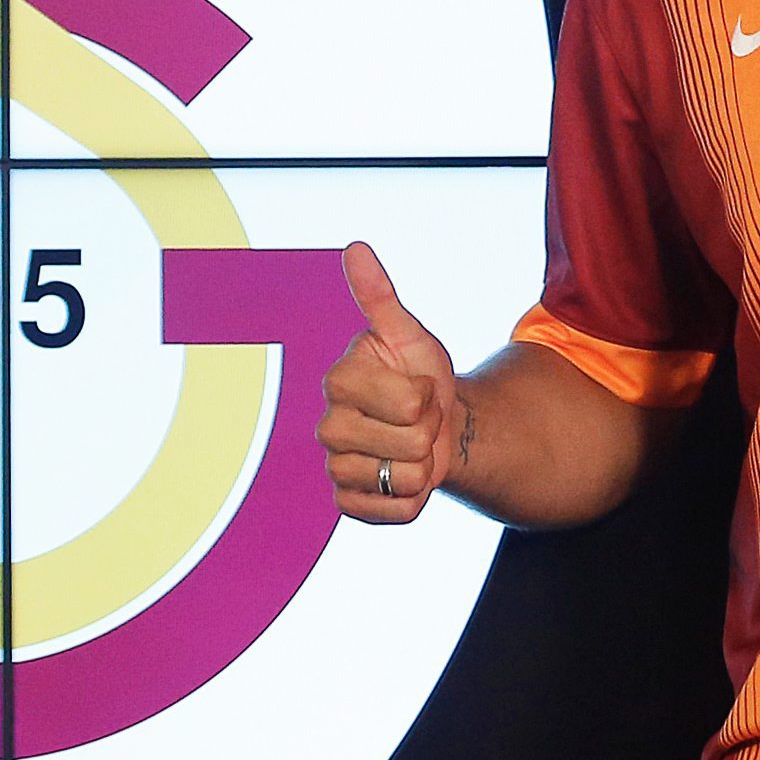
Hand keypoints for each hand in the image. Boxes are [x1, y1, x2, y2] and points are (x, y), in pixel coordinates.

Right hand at [317, 241, 464, 522]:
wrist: (432, 424)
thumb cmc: (419, 374)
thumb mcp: (409, 334)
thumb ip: (380, 295)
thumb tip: (356, 248)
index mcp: (339, 381)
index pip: (409, 401)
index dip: (427, 396)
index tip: (417, 386)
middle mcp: (328, 427)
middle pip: (410, 442)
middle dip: (429, 430)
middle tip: (418, 418)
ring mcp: (337, 468)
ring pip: (406, 478)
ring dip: (425, 465)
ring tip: (412, 446)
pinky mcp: (349, 504)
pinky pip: (397, 512)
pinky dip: (416, 499)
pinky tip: (405, 477)